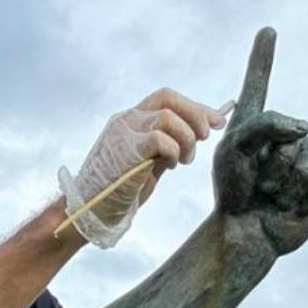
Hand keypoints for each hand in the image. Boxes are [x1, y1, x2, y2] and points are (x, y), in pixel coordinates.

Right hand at [59, 89, 226, 247]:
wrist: (90, 209)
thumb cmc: (119, 190)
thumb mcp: (150, 162)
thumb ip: (169, 145)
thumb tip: (201, 132)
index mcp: (131, 120)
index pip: (166, 99)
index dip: (195, 108)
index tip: (217, 122)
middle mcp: (126, 120)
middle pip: (168, 98)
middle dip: (195, 115)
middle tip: (206, 137)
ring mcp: (123, 132)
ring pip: (168, 117)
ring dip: (186, 139)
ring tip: (183, 161)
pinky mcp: (125, 148)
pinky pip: (160, 138)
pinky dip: (173, 151)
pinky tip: (170, 165)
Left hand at [213, 28, 307, 255]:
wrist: (246, 229)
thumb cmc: (234, 190)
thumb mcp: (237, 150)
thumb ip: (266, 123)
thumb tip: (305, 126)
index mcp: (252, 124)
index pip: (258, 83)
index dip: (263, 58)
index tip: (267, 30)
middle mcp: (280, 134)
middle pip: (291, 130)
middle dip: (274, 161)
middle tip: (258, 181)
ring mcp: (304, 153)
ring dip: (289, 178)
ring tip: (273, 193)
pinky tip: (296, 202)